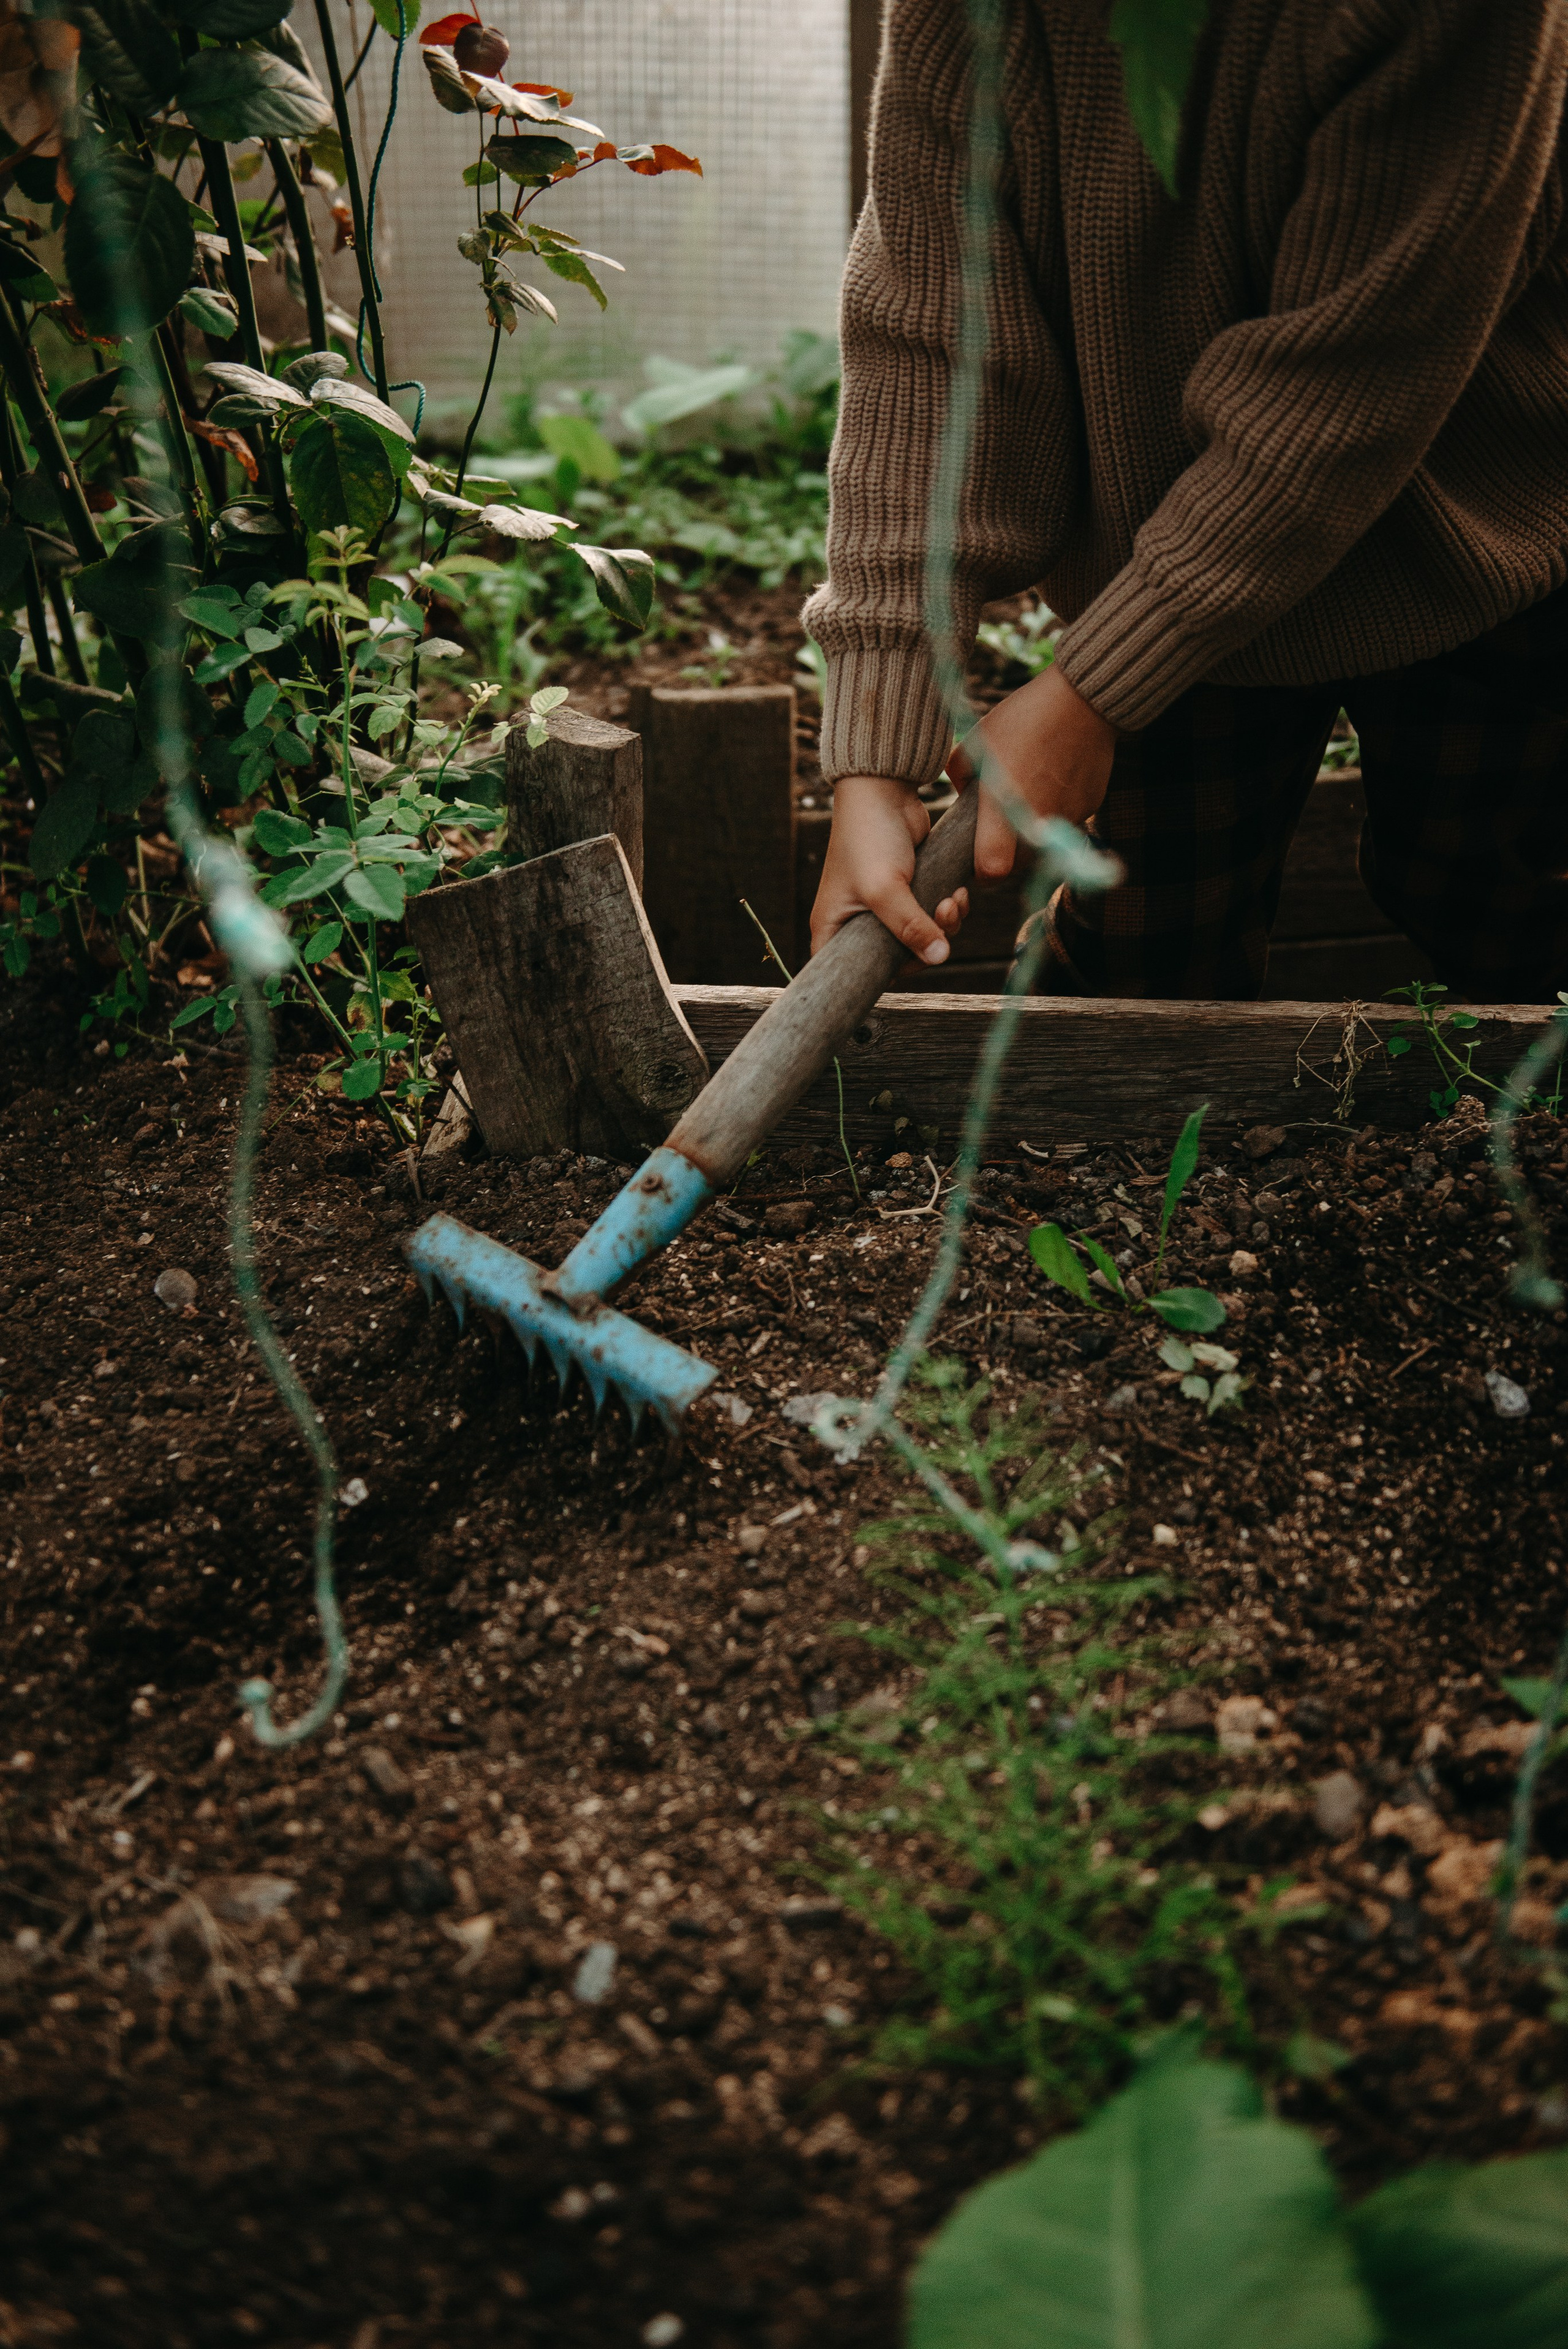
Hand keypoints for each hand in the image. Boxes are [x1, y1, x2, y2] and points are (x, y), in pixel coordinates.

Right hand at [810, 773, 969, 962]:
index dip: (879, 979)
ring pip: (921, 938)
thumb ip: (911, 927)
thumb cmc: (868, 837)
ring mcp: (884, 907)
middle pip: (896, 960)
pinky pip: (932, 916)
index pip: (850, 975)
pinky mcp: (909, 891)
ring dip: (946, 924)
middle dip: (927, 944)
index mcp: (832, 929)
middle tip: (942, 917)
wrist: (884, 788)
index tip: (910, 963)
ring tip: (953, 900)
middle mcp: (856, 922)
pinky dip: (949, 910)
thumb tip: (940, 957)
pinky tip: (957, 892)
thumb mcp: (885, 888)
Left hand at [947, 662, 1118, 879]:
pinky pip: (1065, 824)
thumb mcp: (977, 742)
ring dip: (1031, 832)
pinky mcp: (1089, 809)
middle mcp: (1037, 823)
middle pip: (1018, 865)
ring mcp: (1067, 819)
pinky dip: (1055, 812)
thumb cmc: (1023, 718)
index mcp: (1002, 810)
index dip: (982, 872)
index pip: (992, 871)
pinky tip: (1053, 779)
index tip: (977, 857)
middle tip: (998, 822)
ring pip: (1043, 846)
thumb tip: (963, 793)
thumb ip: (960, 775)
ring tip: (1027, 792)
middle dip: (1006, 852)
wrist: (1082, 700)